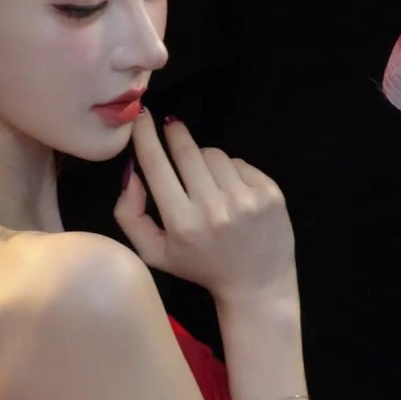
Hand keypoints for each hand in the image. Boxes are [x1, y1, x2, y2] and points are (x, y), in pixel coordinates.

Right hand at [113, 110, 297, 303]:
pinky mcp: (270, 194)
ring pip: (214, 154)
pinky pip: (240, 163)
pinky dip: (232, 171)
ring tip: (208, 181)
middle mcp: (213, 209)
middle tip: (172, 127)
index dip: (145, 136)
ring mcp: (245, 200)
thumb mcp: (155, 253)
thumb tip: (132, 174)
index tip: (142, 115)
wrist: (256, 284)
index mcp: (181, 223)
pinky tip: (233, 193)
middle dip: (176, 134)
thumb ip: (130, 215)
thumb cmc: (200, 266)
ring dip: (206, 160)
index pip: (157, 166)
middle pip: (187, 151)